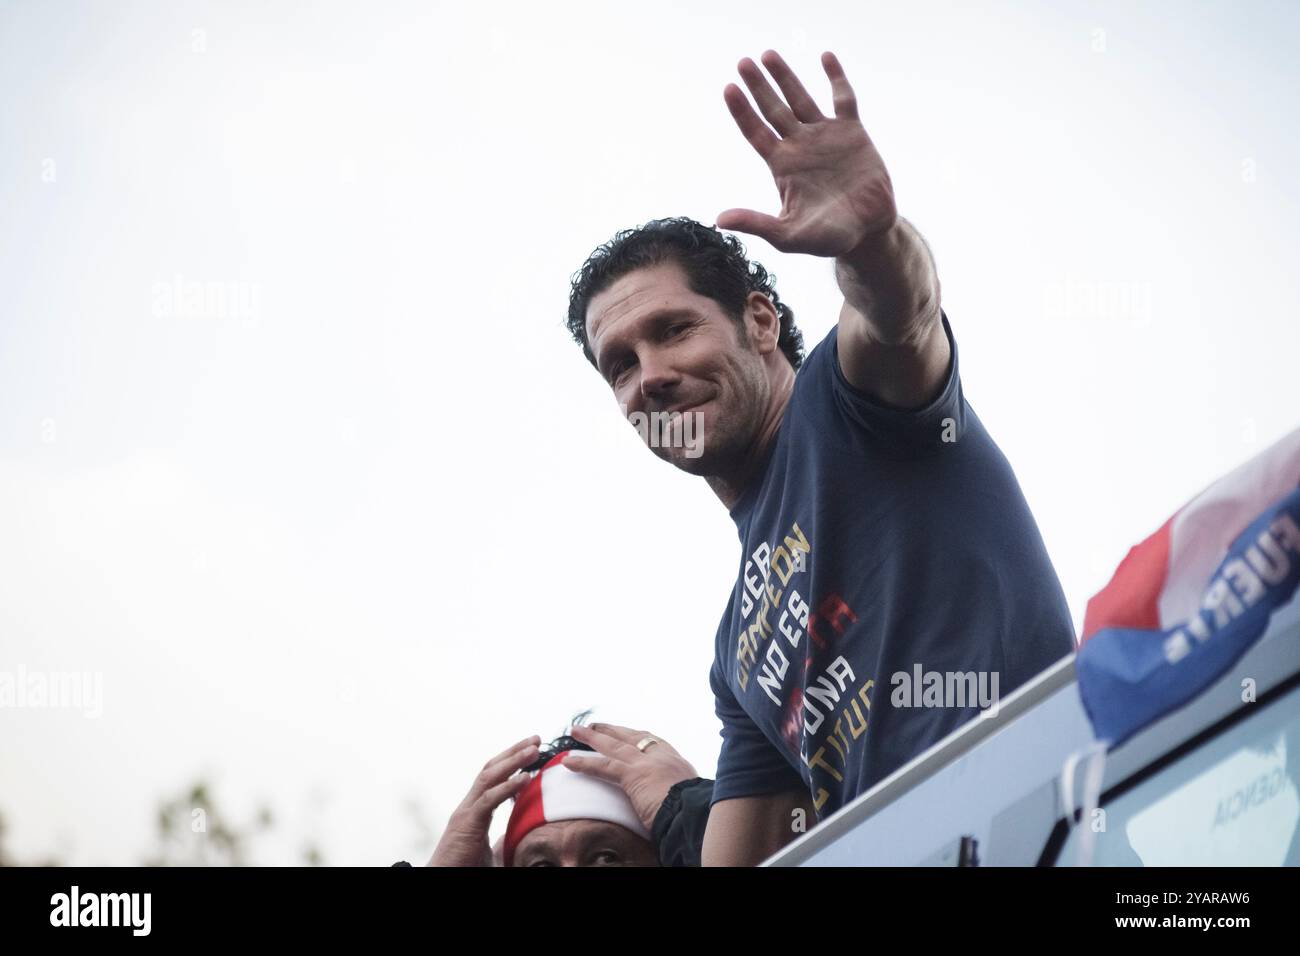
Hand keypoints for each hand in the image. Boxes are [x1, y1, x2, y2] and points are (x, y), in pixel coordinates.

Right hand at [426, 735, 538, 866]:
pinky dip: (508, 786)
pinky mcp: (467, 824)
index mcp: (475, 810)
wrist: (441, 881)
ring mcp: (466, 812)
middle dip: (514, 751)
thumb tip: (520, 835)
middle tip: (537, 739)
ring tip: (534, 750)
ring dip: (513, 761)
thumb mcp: (490, 851)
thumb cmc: (465, 868)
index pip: (493, 776)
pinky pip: (489, 800)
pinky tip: (526, 778)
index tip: (533, 750)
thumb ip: (503, 840)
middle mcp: (469, 805)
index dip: (512, 761)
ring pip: (489, 777)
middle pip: (491, 768)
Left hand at [564, 723, 698, 831]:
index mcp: (676, 762)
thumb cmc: (695, 814)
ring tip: (575, 731)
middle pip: (631, 737)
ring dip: (592, 737)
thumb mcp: (688, 798)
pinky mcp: (633, 774)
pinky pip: (603, 767)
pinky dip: (584, 763)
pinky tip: (568, 762)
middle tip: (595, 725)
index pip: (653, 742)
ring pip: (614, 746)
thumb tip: (672, 801)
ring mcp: (647, 763)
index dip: (636, 736)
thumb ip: (676, 793)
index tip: (624, 732)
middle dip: (611, 730)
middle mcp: (661, 756)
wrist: (696, 815)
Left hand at [716, 50, 896, 257]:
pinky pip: (843, 99)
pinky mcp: (853, 132)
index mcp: (782, 166)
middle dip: (757, 86)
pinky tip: (826, 56)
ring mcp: (825, 136)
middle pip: (772, 110)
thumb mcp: (788, 235)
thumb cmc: (828, 238)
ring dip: (785, 77)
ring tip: (768, 54)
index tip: (729, 88)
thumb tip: (719, 220)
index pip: (755, 132)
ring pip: (800, 98)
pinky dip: (836, 78)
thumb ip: (756, 224)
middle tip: (743, 62)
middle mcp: (800, 146)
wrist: (869, 231)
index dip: (741, 111)